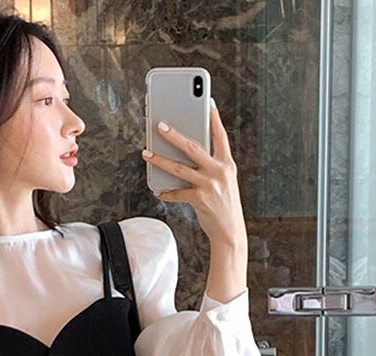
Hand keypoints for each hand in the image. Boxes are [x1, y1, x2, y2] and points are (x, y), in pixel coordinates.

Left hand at [142, 99, 246, 249]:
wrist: (230, 232)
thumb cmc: (224, 206)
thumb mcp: (223, 182)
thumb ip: (210, 167)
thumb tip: (186, 156)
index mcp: (227, 164)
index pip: (220, 136)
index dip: (214, 118)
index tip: (207, 102)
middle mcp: (220, 171)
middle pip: (193, 147)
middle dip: (174, 134)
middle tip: (159, 124)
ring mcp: (209, 184)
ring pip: (179, 167)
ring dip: (160, 159)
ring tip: (146, 153)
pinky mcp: (199, 198)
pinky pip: (177, 192)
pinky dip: (166, 191)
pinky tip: (159, 190)